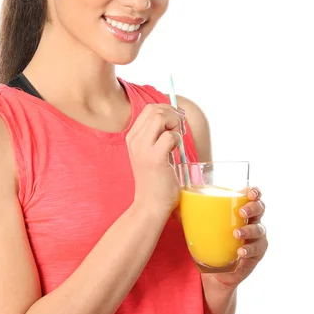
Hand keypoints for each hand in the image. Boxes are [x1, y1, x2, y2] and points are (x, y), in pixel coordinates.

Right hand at [127, 104, 185, 219]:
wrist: (150, 204)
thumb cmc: (155, 179)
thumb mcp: (150, 152)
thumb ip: (157, 135)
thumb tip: (176, 115)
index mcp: (133, 137)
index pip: (149, 109)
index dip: (167, 110)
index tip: (177, 121)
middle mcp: (135, 140)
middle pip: (155, 110)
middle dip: (173, 115)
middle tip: (181, 129)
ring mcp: (143, 148)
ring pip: (161, 117)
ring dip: (175, 124)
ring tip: (177, 140)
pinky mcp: (155, 158)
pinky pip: (170, 136)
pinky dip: (178, 140)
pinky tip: (175, 152)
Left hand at [202, 187, 267, 288]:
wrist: (215, 270)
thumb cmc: (210, 241)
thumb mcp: (202, 224)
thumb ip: (192, 211)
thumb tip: (176, 199)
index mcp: (240, 209)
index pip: (252, 196)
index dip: (254, 192)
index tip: (249, 192)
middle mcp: (251, 221)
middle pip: (260, 209)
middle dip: (253, 207)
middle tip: (242, 211)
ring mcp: (256, 237)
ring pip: (259, 229)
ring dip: (248, 230)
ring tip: (236, 233)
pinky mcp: (256, 253)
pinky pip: (257, 249)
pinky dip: (249, 249)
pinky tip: (240, 251)